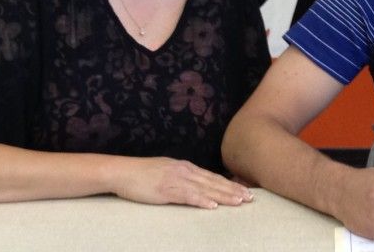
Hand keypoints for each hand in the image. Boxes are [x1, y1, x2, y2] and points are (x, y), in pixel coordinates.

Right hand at [111, 157, 254, 207]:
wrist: (123, 171)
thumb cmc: (143, 174)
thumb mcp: (167, 170)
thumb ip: (183, 176)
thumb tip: (197, 184)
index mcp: (185, 167)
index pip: (212, 177)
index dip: (230, 184)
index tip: (245, 191)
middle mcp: (184, 171)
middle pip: (213, 182)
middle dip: (233, 191)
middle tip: (250, 198)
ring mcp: (176, 180)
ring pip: (205, 189)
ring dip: (223, 196)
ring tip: (239, 202)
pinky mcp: (166, 190)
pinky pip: (187, 196)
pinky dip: (201, 201)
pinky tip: (212, 206)